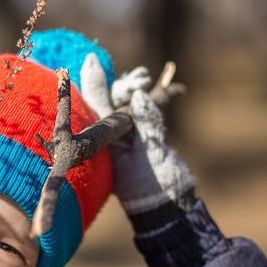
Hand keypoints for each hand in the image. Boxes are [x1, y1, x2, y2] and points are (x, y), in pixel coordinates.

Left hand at [80, 54, 195, 218]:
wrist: (168, 206)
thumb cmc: (152, 187)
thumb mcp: (150, 156)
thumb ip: (147, 125)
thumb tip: (139, 97)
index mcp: (105, 142)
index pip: (97, 107)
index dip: (95, 83)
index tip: (91, 60)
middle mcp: (114, 138)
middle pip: (114, 102)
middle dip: (125, 86)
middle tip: (140, 77)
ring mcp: (130, 138)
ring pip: (130, 106)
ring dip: (139, 90)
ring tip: (146, 78)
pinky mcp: (146, 140)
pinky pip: (146, 115)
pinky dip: (156, 102)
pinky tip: (174, 89)